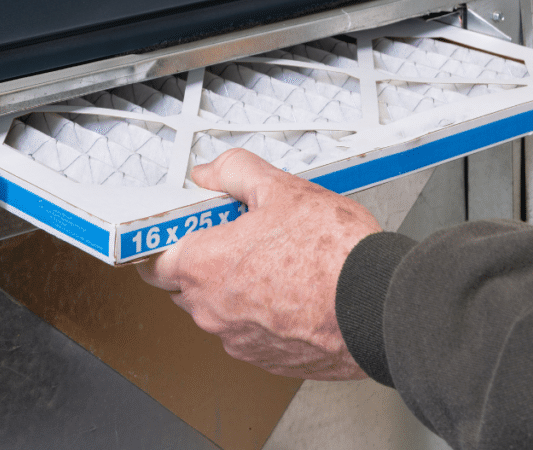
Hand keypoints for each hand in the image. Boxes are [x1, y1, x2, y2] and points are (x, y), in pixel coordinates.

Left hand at [137, 148, 380, 378]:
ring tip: (273, 261)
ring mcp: (240, 341)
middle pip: (185, 285)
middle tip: (236, 235)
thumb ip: (234, 172)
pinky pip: (249, 333)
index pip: (154, 261)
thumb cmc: (333, 255)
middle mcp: (214, 312)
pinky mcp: (269, 361)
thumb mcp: (279, 189)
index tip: (185, 228)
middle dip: (203, 261)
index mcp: (204, 268)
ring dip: (234, 289)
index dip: (167, 242)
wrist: (379, 306)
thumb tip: (211, 172)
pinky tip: (290, 290)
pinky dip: (260, 314)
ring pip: (219, 310)